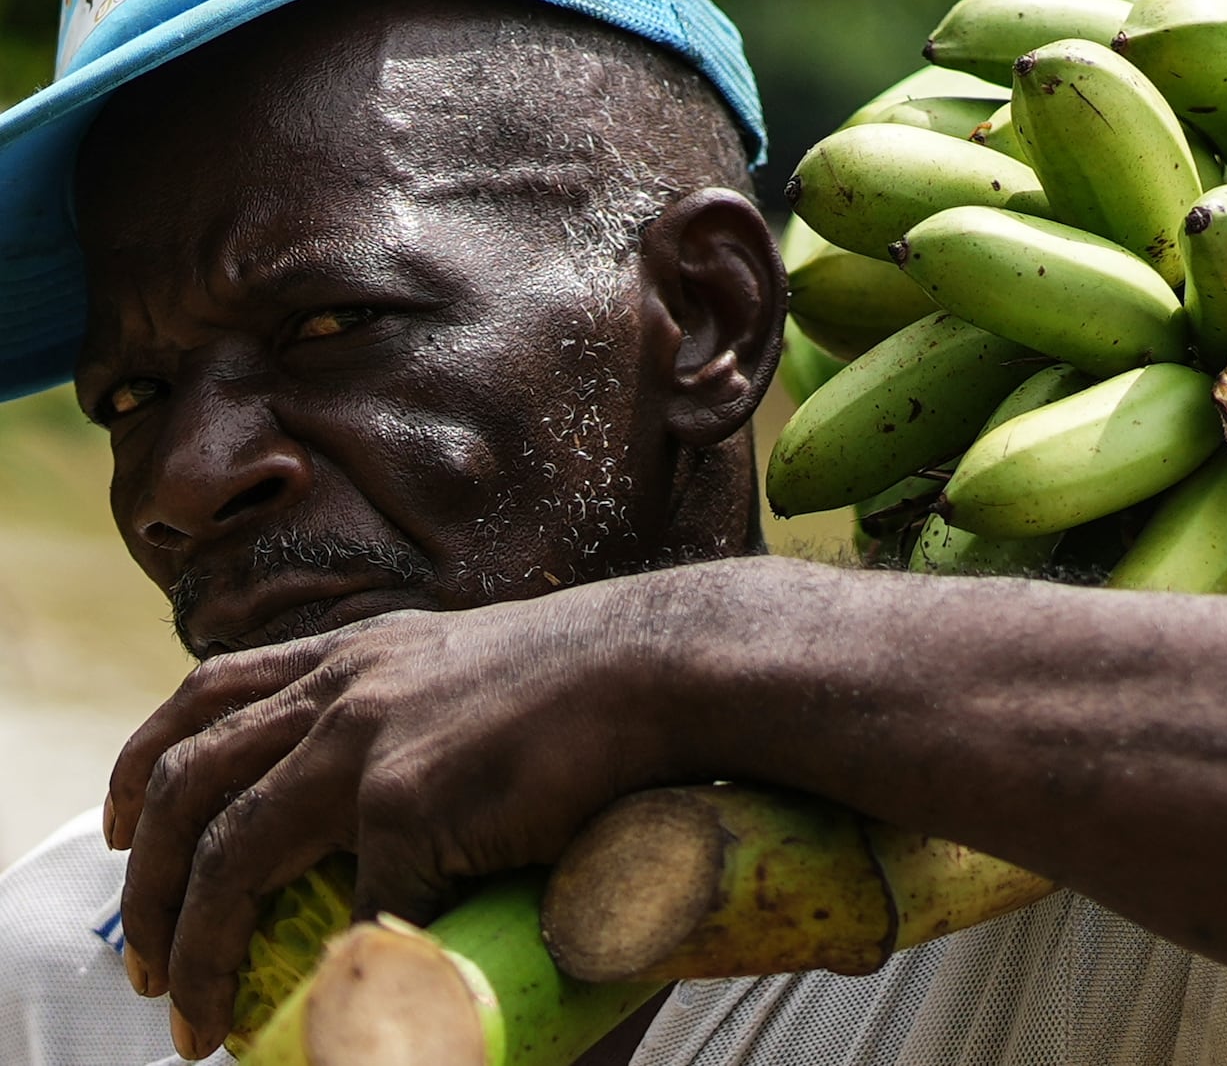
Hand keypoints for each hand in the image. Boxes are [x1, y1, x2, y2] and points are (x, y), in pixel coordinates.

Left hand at [104, 585, 678, 1057]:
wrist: (661, 665)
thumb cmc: (592, 677)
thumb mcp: (470, 670)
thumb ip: (413, 712)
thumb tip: (392, 806)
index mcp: (354, 656)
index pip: (207, 696)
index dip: (146, 764)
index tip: (124, 827)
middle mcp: (341, 690)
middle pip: (186, 783)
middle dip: (146, 881)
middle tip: (145, 959)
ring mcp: (367, 744)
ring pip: (229, 857)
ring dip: (195, 945)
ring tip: (190, 1012)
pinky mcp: (409, 803)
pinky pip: (362, 911)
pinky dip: (349, 965)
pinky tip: (353, 999)